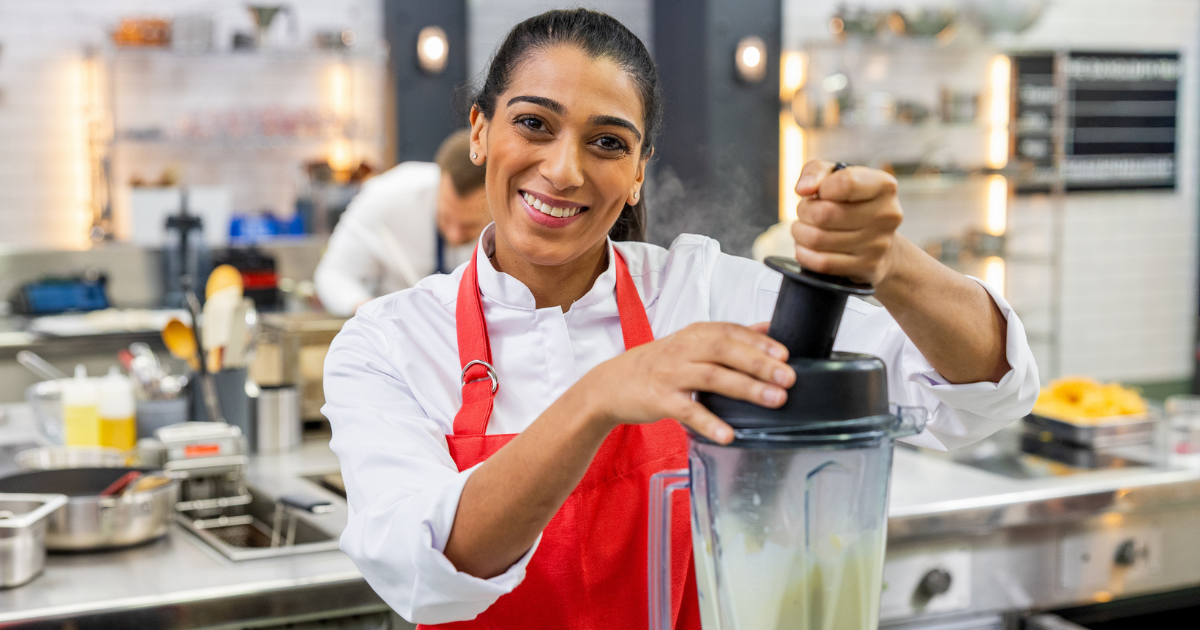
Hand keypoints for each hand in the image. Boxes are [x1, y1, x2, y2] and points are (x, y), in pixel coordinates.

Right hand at [579, 322, 794, 443]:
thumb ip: (728, 336)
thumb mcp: (690, 344)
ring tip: (773, 400)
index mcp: (694, 334)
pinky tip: (729, 435)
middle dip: (759, 363)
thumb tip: (768, 327)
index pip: (731, 331)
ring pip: (712, 377)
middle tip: (788, 378)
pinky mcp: (659, 400)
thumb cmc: (657, 364)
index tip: (786, 354)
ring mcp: (670, 375)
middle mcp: (683, 350)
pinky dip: (709, 423)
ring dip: (745, 388)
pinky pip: (688, 411)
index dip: (759, 341)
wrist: (611, 384)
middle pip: (725, 350)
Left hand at [792, 160, 903, 284]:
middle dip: (804, 211)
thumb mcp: (836, 177)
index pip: (845, 183)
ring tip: (804, 228)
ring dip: (800, 233)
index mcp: (883, 186)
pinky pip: (822, 263)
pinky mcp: (867, 267)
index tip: (819, 192)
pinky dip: (804, 254)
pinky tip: (806, 247)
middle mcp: (886, 215)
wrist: (881, 245)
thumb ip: (816, 171)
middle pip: (824, 214)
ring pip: (818, 239)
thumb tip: (804, 189)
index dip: (821, 188)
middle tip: (805, 212)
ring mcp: (878, 244)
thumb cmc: (852, 204)